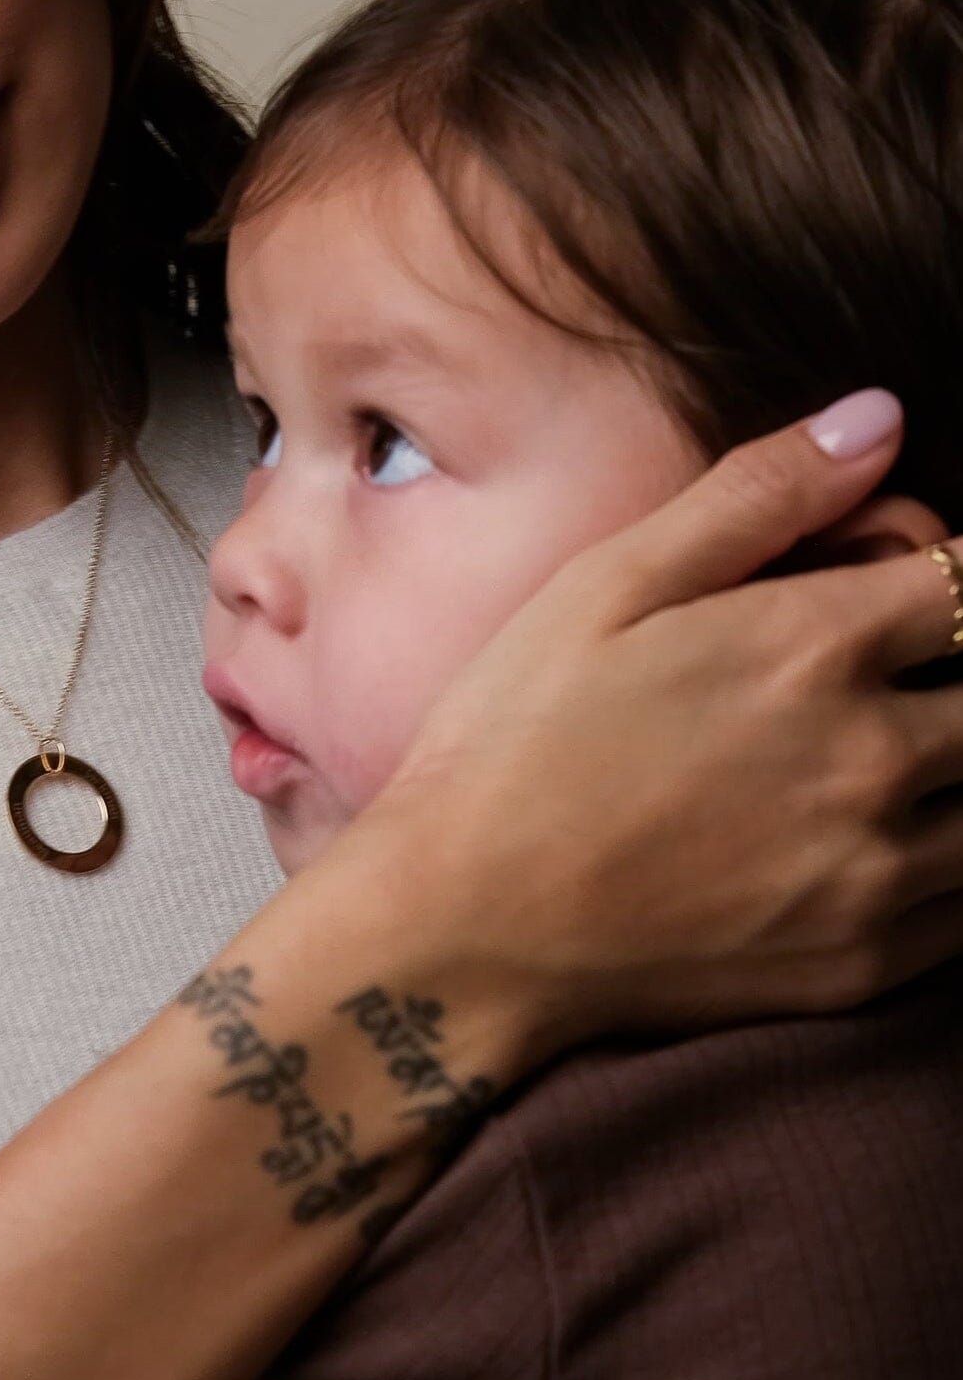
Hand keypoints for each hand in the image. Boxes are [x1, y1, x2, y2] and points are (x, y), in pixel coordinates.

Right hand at [362, 389, 962, 1049]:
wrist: (465, 926)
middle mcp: (872, 756)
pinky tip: (858, 847)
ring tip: (854, 764)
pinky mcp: (864, 962)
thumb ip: (752, 496)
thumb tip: (879, 417)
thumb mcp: (601, 588)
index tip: (891, 590)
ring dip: (950, 767)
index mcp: (813, 646)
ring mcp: (878, 870)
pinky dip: (942, 864)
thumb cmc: (514, 742)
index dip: (942, 573)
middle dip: (949, 668)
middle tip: (865, 678)